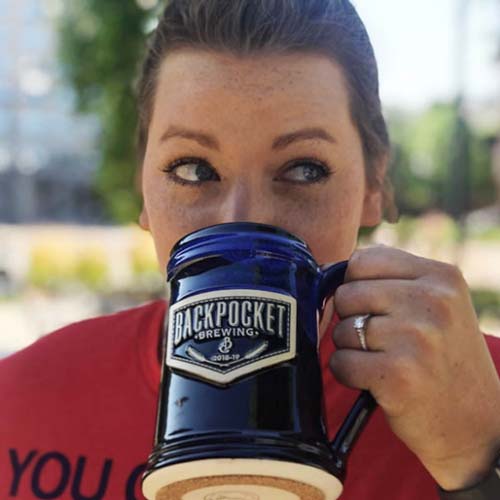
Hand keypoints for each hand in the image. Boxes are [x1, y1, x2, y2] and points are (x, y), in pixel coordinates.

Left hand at [329, 245, 499, 489]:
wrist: (476, 424)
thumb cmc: (444, 358)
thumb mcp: (438, 304)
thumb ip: (392, 280)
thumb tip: (332, 270)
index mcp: (441, 276)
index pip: (363, 259)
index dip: (355, 285)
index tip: (372, 306)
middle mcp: (432, 302)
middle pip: (347, 294)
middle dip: (351, 319)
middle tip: (379, 340)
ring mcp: (416, 338)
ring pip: (342, 330)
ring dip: (351, 350)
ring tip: (383, 361)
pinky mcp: (397, 376)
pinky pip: (341, 363)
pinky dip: (348, 375)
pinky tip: (376, 381)